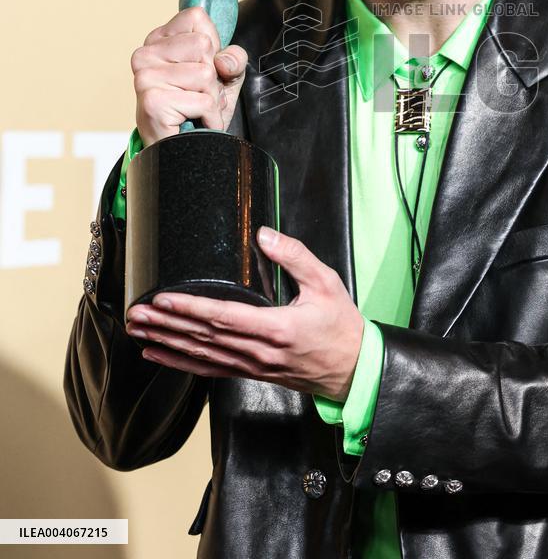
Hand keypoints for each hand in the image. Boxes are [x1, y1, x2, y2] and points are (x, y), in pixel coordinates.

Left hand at [125, 228, 364, 401]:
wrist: (353, 369)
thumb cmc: (340, 326)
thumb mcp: (326, 282)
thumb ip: (294, 257)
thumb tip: (264, 235)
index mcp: (276, 328)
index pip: (223, 317)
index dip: (190, 309)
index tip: (164, 299)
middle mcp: (258, 351)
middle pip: (202, 338)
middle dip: (166, 324)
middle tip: (136, 313)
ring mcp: (252, 365)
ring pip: (200, 355)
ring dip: (165, 342)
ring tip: (137, 329)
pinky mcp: (250, 372)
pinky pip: (208, 369)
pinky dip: (180, 362)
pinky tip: (158, 354)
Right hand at [132, 7, 246, 145]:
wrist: (182, 152)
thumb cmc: (199, 110)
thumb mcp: (225, 76)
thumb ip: (233, 59)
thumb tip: (223, 61)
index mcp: (158, 39)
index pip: (196, 17)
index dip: (212, 46)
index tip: (200, 67)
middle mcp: (145, 54)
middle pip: (204, 46)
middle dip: (213, 76)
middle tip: (198, 95)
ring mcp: (145, 77)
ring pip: (206, 74)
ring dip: (211, 98)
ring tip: (195, 109)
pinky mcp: (152, 101)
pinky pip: (204, 101)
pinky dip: (210, 117)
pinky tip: (194, 122)